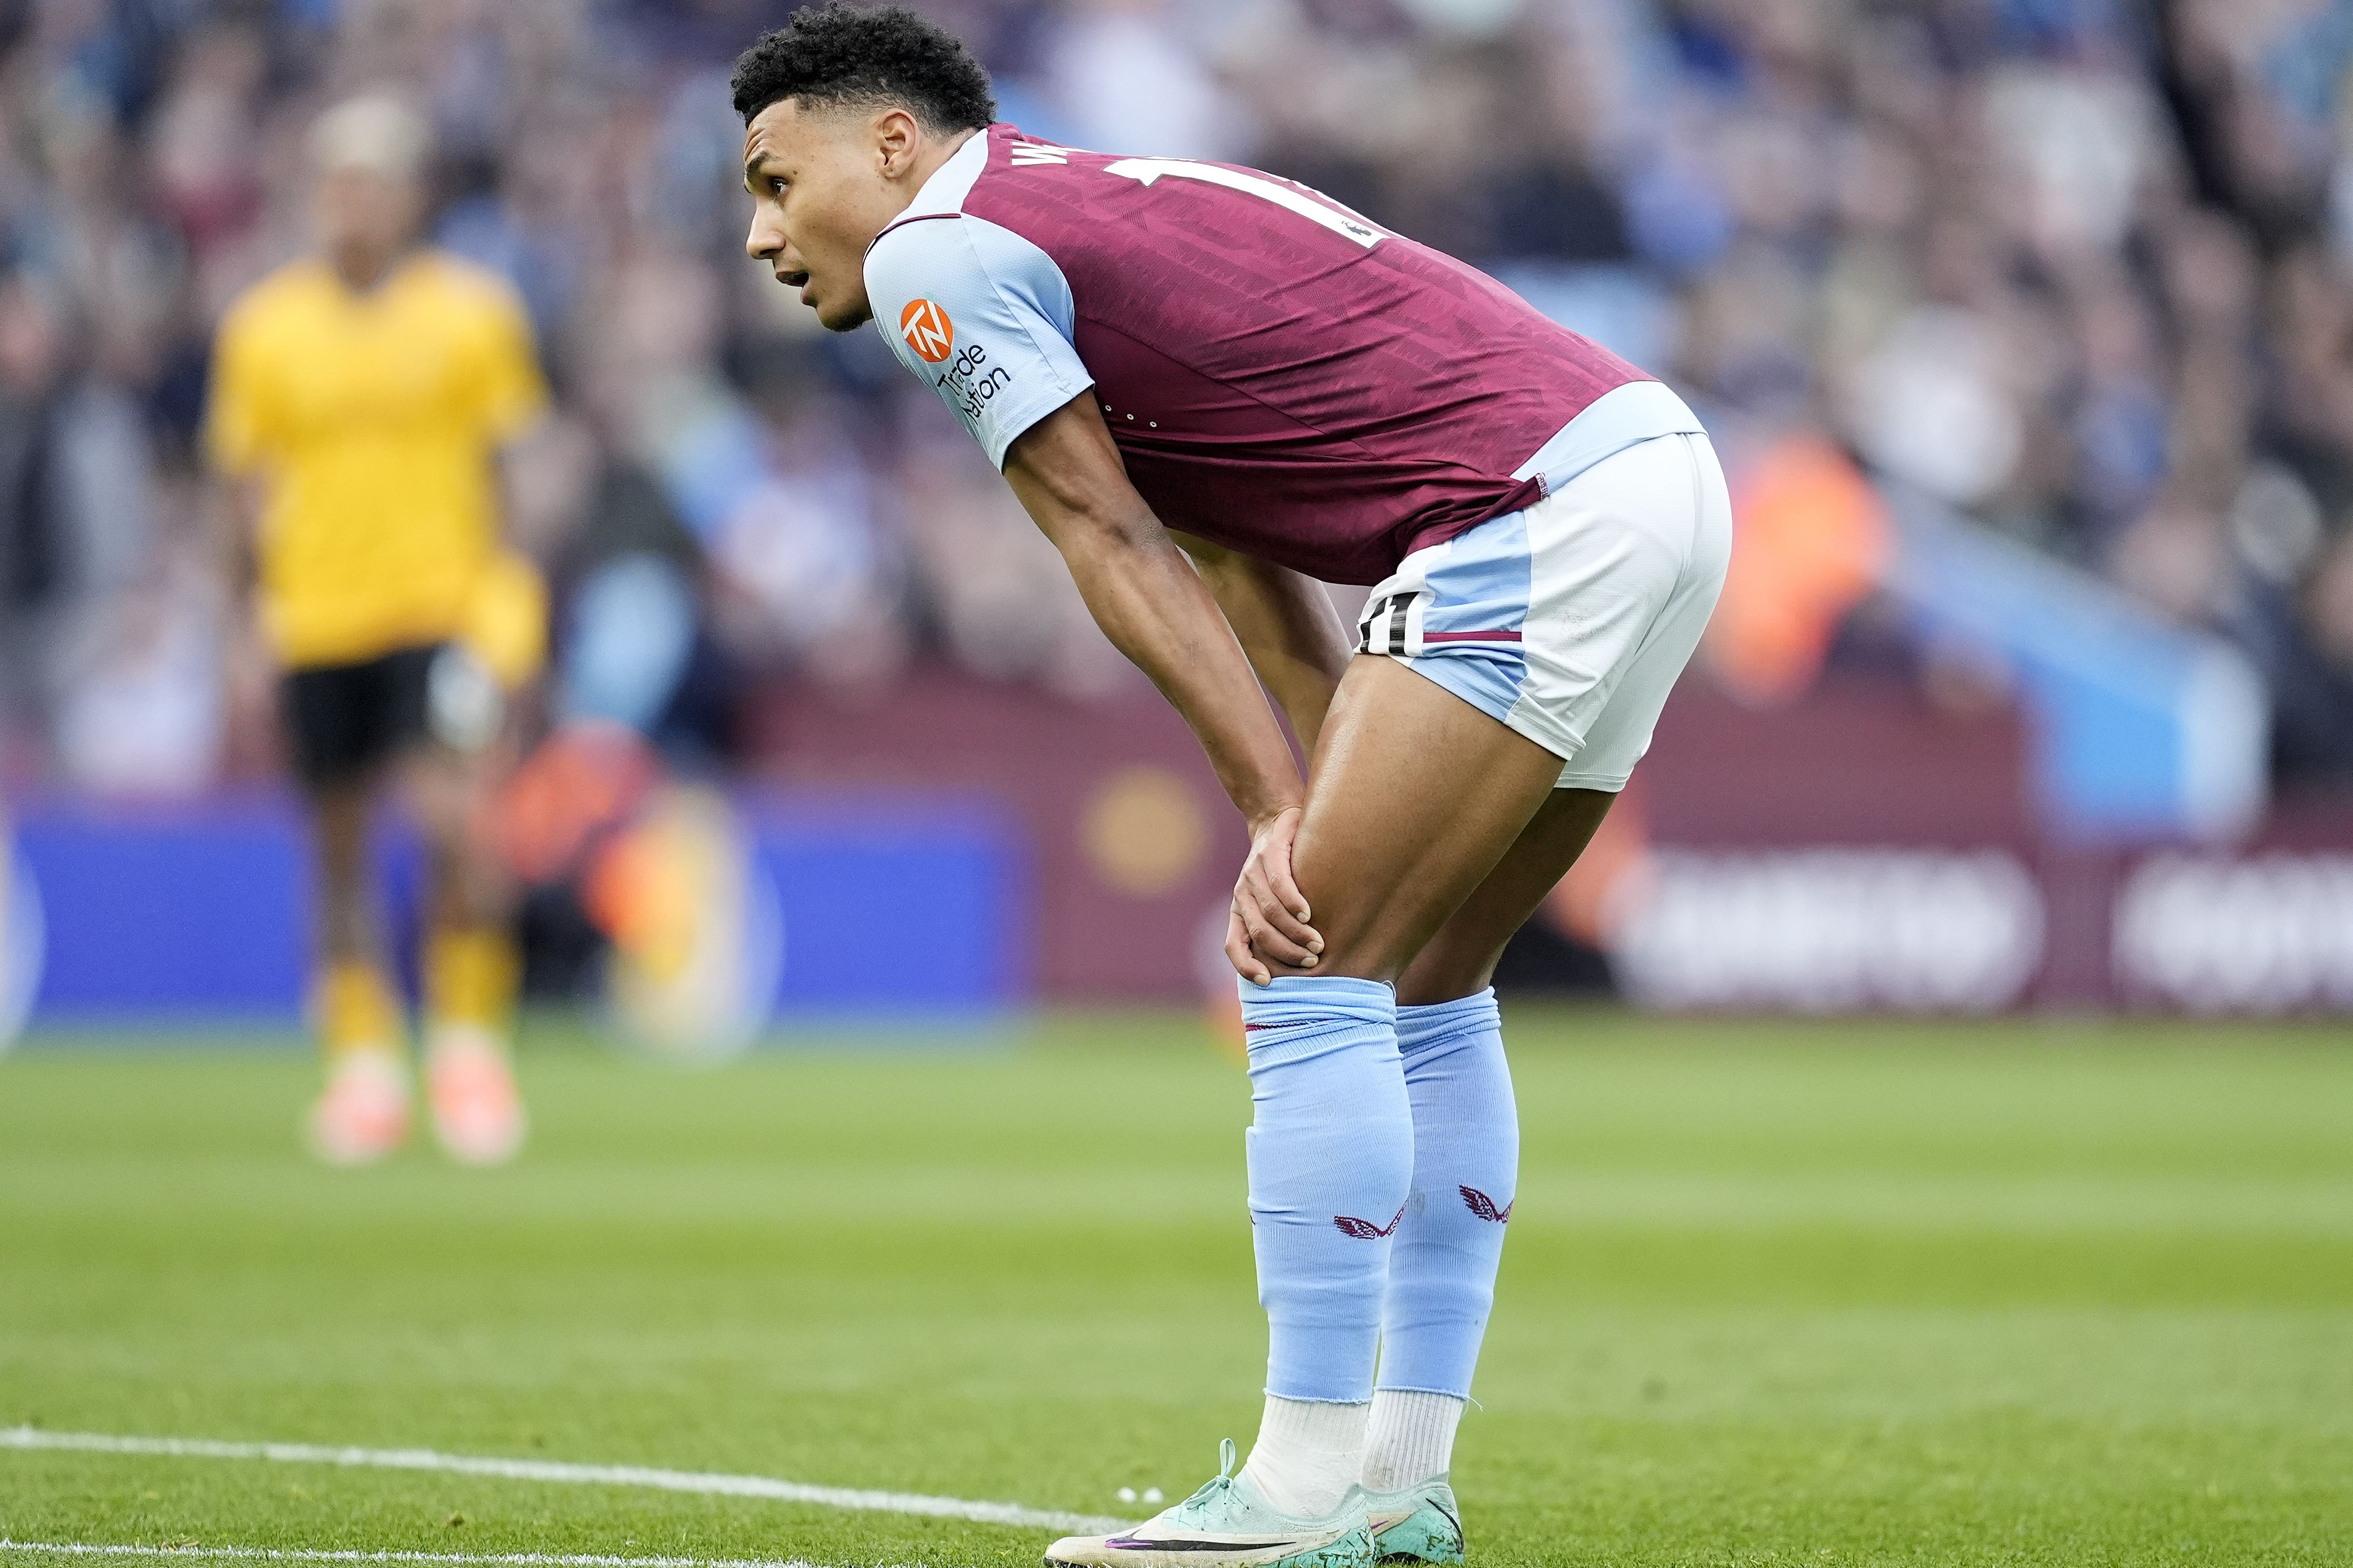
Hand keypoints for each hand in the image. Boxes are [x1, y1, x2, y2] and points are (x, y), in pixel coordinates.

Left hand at [1226, 805, 1323, 985]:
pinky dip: (1293, 902)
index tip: (1268, 982)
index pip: (1233, 945)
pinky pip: (1279, 884)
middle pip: (1260, 933)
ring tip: (1317, 943)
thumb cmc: (1282, 869)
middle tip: (1311, 960)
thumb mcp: (1271, 898)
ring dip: (1295, 932)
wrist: (1276, 819)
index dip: (1246, 966)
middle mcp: (1242, 893)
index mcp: (1239, 909)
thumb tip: (1299, 964)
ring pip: (1270, 912)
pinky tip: (1308, 913)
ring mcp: (1252, 873)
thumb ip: (1277, 924)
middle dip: (1285, 952)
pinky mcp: (1269, 853)